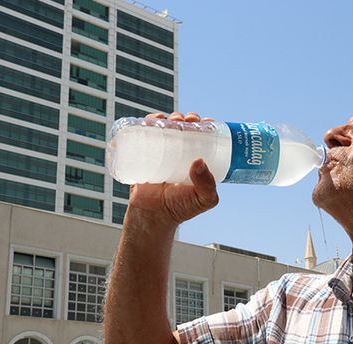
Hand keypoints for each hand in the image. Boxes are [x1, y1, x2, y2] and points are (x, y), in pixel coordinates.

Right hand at [127, 112, 218, 226]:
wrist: (153, 216)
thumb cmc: (181, 208)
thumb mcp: (203, 199)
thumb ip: (207, 185)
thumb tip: (199, 161)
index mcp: (198, 160)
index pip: (204, 137)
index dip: (206, 126)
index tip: (206, 122)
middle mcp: (182, 154)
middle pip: (185, 128)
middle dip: (188, 118)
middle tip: (188, 120)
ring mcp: (163, 153)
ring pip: (167, 128)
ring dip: (169, 117)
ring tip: (171, 119)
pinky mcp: (144, 154)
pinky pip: (145, 134)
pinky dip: (148, 122)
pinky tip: (152, 119)